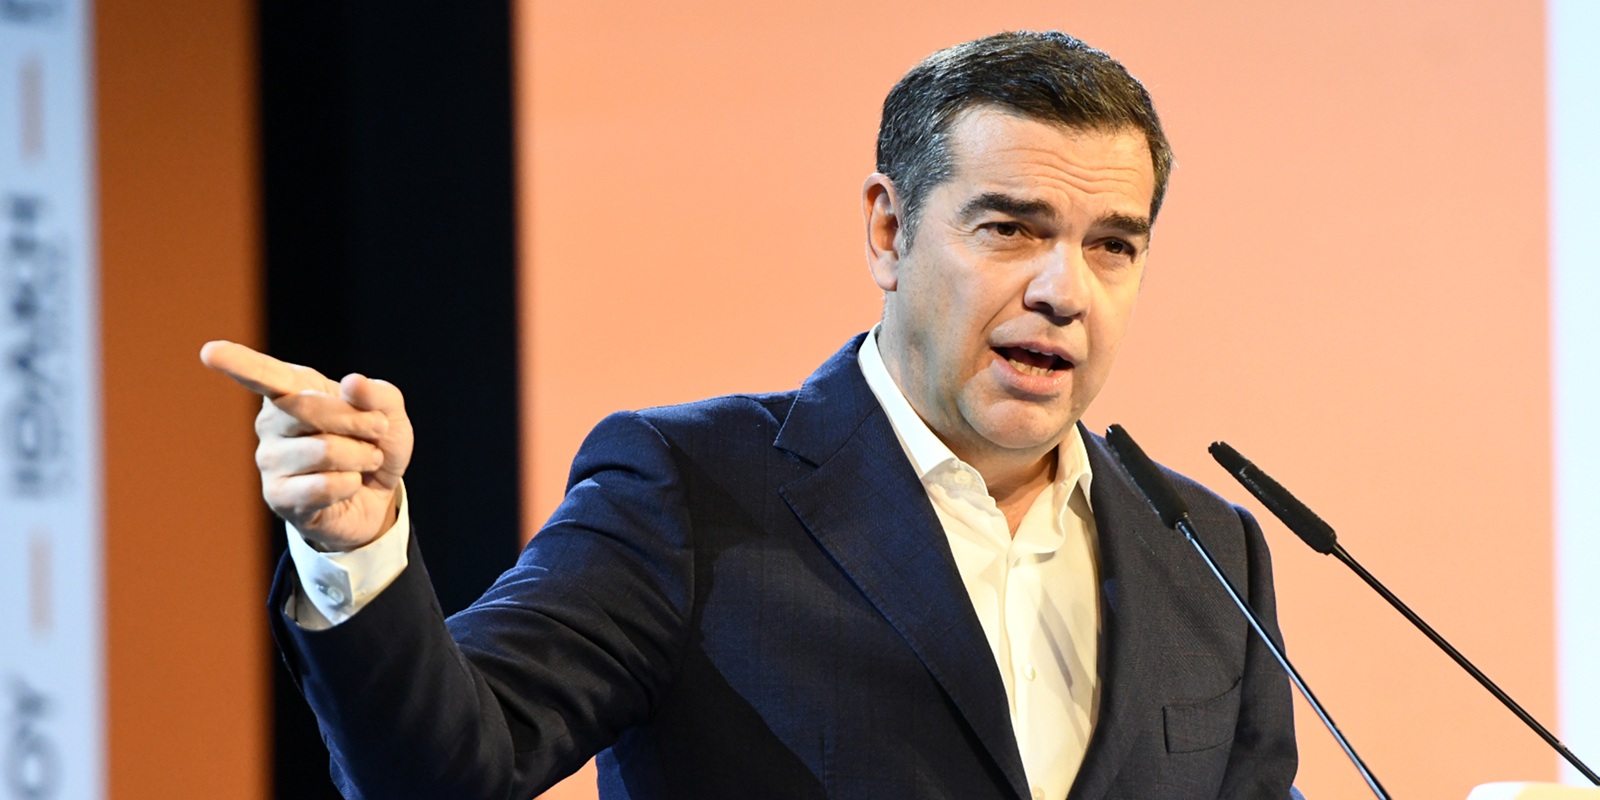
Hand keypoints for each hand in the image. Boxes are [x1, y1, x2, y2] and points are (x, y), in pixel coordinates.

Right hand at [199, 341, 413, 550]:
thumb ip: (379, 395)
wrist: (378, 497)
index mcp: (292, 390)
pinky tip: (348, 485)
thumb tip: (351, 383)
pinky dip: (351, 484)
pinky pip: (324, 486)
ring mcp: (270, 460)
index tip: (210, 351)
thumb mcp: (389, 414)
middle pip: (309, 407)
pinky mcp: (278, 497)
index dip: (239, 362)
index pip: (264, 374)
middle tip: (376, 431)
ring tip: (363, 460)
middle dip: (358, 421)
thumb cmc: (374, 444)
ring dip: (361, 456)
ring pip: (324, 451)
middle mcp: (271, 422)